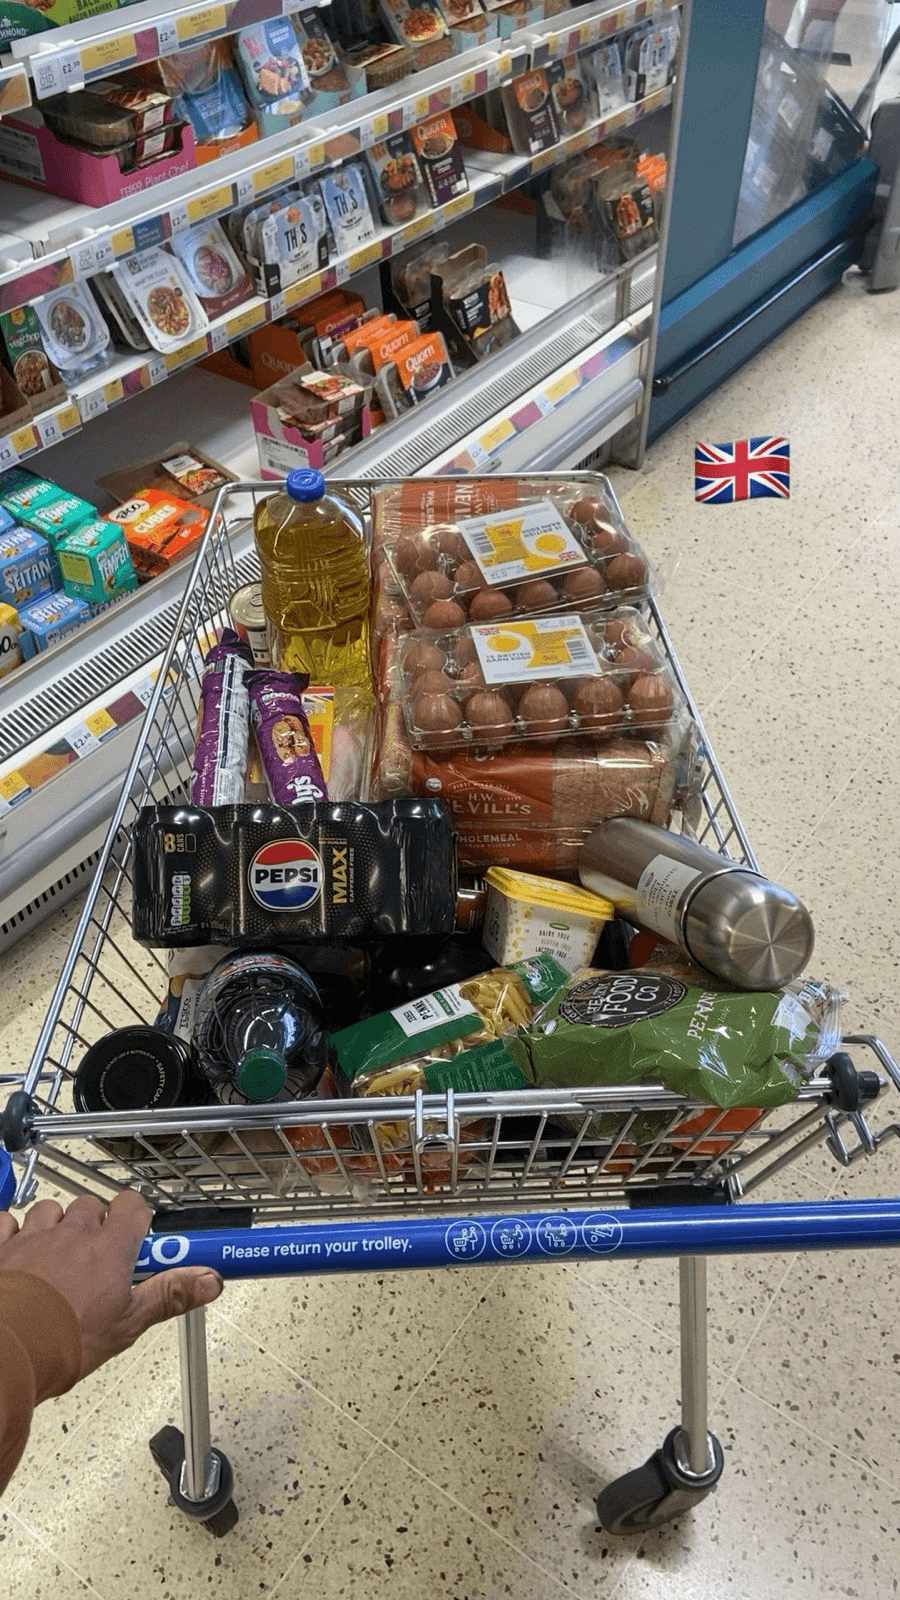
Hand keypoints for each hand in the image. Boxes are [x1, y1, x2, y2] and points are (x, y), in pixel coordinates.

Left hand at [0, 1192, 222, 1379]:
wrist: (8, 1349)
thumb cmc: (63, 1340)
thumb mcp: (128, 1324)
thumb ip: (170, 1295)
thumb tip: (210, 1280)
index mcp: (107, 1249)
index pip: (132, 1208)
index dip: (136, 1218)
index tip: (140, 1237)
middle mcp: (71, 1234)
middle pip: (90, 1207)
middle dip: (93, 1225)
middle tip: (96, 1258)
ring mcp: (32, 1237)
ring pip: (49, 1211)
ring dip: (53, 1226)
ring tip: (54, 1258)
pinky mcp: (0, 1247)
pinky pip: (6, 1223)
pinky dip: (11, 1234)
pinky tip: (15, 1252)